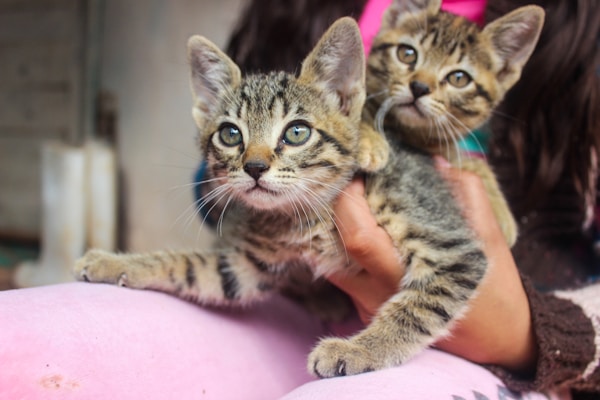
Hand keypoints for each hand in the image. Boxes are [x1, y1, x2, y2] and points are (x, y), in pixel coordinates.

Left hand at [330, 162, 536, 372]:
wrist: (496, 342)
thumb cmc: (496, 290)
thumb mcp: (490, 240)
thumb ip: (467, 195)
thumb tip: (436, 163)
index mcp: (413, 276)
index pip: (359, 237)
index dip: (349, 201)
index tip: (360, 176)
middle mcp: (383, 295)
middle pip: (332, 249)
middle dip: (339, 210)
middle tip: (357, 186)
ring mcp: (371, 307)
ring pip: (331, 262)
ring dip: (338, 230)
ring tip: (360, 205)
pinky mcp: (366, 312)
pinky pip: (342, 273)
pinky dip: (344, 248)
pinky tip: (366, 231)